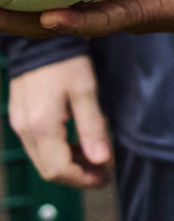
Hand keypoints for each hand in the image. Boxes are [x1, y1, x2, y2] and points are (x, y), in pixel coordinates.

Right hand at [8, 56, 111, 187]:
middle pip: (49, 170)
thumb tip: (103, 161)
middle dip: (78, 175)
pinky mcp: (20, 119)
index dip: (83, 179)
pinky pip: (38, 147)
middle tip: (104, 172)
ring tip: (96, 158)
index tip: (106, 177)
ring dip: (69, 164)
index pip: (59, 171)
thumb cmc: (68, 64)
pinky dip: (59, 151)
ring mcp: (20, 126)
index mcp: (41, 128)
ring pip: (43, 160)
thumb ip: (93, 127)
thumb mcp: (86, 92)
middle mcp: (25, 132)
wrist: (41, 41)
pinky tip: (78, 142)